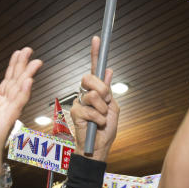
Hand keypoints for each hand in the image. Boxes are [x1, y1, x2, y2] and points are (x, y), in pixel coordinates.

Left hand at [0, 48, 41, 175]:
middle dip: (23, 66)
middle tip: (30, 51)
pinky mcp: (6, 121)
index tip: (19, 54)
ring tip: (35, 61)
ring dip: (27, 75)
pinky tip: (28, 81)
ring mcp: (7, 113)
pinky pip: (16, 104)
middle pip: (15, 82)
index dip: (13, 67)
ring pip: (19, 90)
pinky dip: (22, 92)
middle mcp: (3, 107)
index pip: (6, 82)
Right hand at [71, 36, 119, 160]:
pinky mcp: (76, 113)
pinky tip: (97, 126)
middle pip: (90, 78)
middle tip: (106, 103)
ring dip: (103, 109)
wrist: (99, 147)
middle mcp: (86, 94)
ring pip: (93, 95)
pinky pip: (91, 110)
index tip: (97, 39)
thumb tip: (109, 70)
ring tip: (101, 119)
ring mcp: (80, 102)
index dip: (95, 54)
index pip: (95, 69)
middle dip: (102, 89)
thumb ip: (108, 91)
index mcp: (97, 91)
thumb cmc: (105, 130)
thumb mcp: (112, 108)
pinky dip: (99, 119)